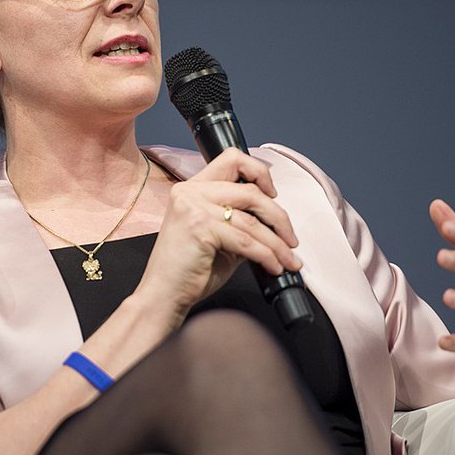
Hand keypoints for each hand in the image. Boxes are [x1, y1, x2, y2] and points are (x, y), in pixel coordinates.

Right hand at [136, 148, 300, 321]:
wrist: (163, 295)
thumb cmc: (188, 270)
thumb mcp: (217, 236)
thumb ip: (239, 221)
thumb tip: (274, 223)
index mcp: (192, 188)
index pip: (232, 159)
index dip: (259, 172)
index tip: (273, 194)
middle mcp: (191, 192)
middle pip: (250, 190)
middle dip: (279, 216)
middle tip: (290, 239)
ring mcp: (194, 208)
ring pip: (252, 220)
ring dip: (277, 243)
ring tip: (288, 260)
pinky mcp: (201, 227)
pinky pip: (246, 241)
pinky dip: (267, 256)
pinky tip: (274, 267)